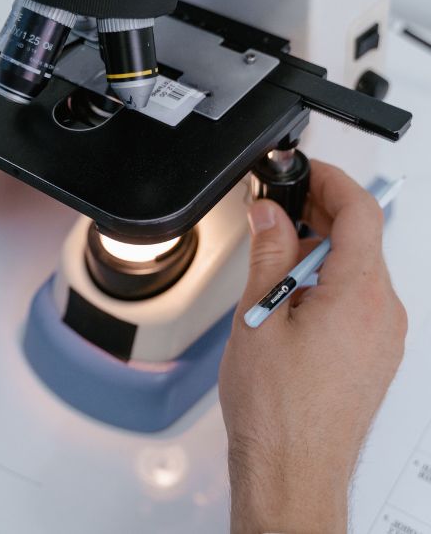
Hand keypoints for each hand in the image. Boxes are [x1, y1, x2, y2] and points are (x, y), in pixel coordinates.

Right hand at [218, 160, 406, 533]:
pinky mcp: (375, 353)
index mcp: (359, 296)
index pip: (361, 212)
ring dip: (318, 255)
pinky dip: (327, 285)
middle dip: (318, 216)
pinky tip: (291, 300)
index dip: (331, 180)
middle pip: (361, 238)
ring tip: (273, 268)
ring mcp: (383, 336)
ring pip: (357, 270)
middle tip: (277, 211)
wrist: (292, 472)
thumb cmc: (277, 411)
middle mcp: (383, 313)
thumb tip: (270, 214)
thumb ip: (269, 253)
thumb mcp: (259, 317)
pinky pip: (357, 300)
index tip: (305, 170)